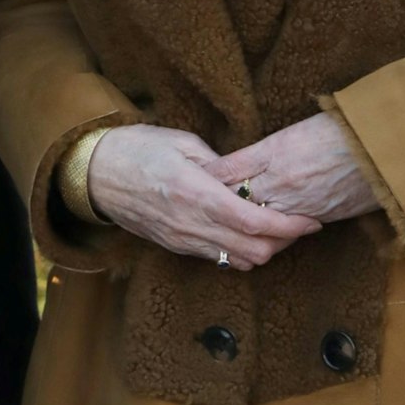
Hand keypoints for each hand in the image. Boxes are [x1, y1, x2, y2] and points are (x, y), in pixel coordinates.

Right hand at [84, 126, 320, 267]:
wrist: (94, 174)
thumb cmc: (137, 148)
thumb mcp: (183, 142)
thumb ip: (221, 165)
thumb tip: (248, 179)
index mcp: (196, 192)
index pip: (255, 223)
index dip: (289, 226)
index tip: (310, 221)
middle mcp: (191, 224)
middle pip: (254, 251)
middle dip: (283, 242)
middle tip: (298, 222)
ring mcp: (182, 240)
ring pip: (239, 262)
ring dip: (263, 249)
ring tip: (275, 228)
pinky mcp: (175, 247)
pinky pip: (218, 259)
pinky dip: (239, 251)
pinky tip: (245, 232)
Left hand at [209, 112, 380, 224]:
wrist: (385, 148)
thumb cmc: (342, 129)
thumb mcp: (296, 130)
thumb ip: (264, 150)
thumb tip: (238, 165)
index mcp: (273, 152)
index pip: (226, 170)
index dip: (205, 178)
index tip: (187, 182)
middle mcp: (281, 182)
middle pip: (235, 202)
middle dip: (215, 209)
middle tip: (196, 212)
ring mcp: (299, 204)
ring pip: (257, 226)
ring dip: (241, 228)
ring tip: (224, 229)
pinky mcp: (318, 219)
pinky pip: (285, 234)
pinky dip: (270, 237)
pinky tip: (258, 238)